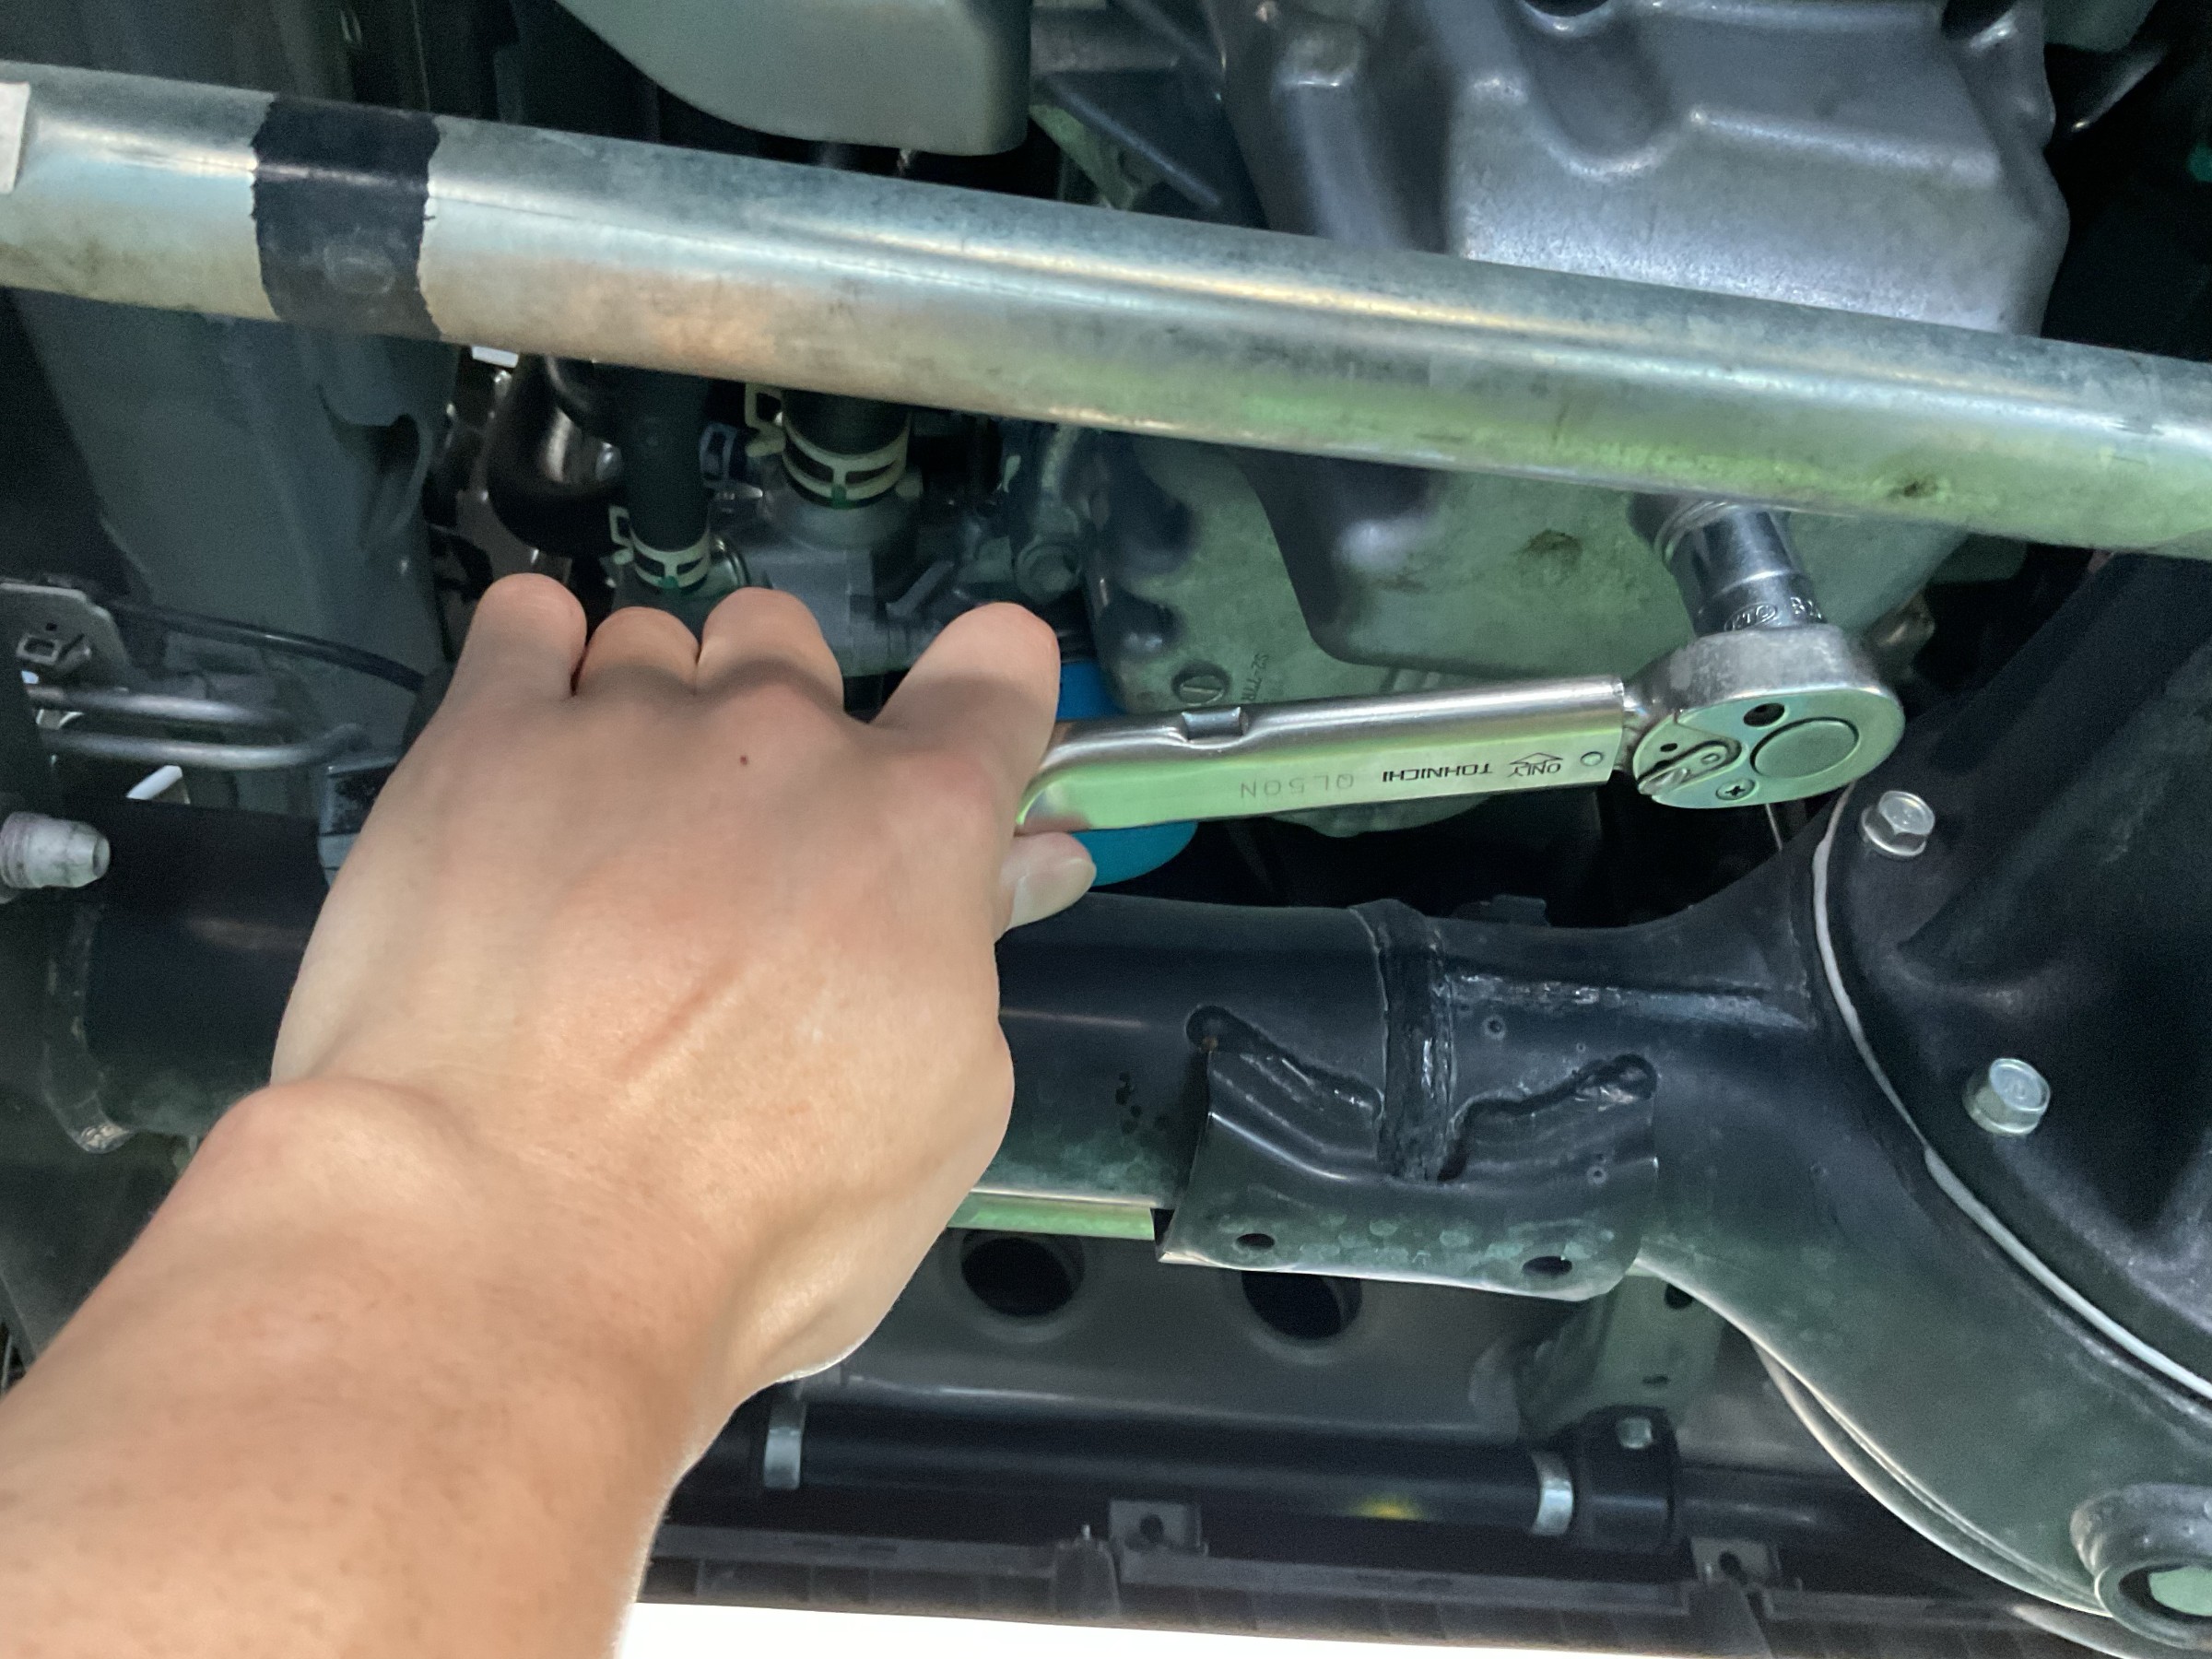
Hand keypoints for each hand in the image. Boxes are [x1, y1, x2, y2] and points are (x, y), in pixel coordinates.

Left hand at [269, 577, 1093, 1424]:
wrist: (512, 1236)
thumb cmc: (758, 1217)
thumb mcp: (939, 1115)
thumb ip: (971, 956)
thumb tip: (1014, 866)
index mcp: (918, 825)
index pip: (995, 681)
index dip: (993, 686)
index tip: (972, 708)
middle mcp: (781, 737)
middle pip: (792, 647)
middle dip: (775, 723)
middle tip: (735, 846)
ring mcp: (625, 724)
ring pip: (655, 641)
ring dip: (649, 710)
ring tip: (604, 829)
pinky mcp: (481, 739)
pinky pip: (524, 622)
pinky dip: (535, 655)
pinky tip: (523, 737)